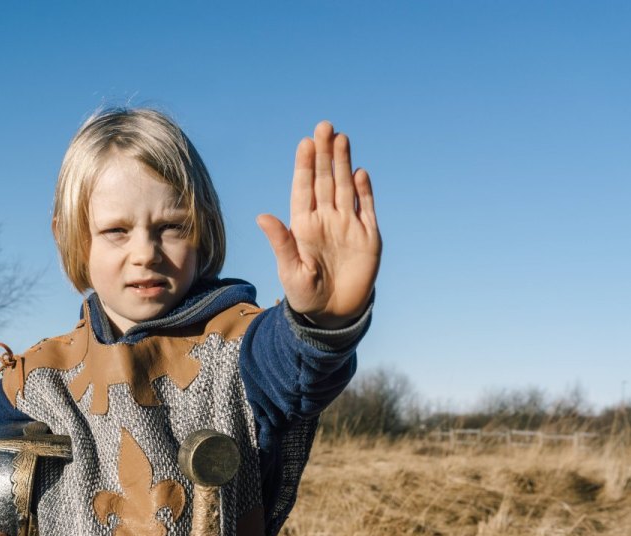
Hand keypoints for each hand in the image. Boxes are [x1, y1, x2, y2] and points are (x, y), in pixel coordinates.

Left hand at [257, 121, 380, 327]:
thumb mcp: (291, 270)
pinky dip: (364, 191)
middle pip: (325, 181)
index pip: (303, 189)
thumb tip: (262, 216)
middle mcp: (325, 220)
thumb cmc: (305, 295)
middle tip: (324, 126)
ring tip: (340, 138)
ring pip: (345, 187)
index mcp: (303, 226)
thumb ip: (281, 242)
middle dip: (324, 154)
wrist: (333, 314)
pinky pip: (367, 208)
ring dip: (343, 163)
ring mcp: (347, 225)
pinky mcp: (368, 236)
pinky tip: (360, 172)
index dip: (304, 166)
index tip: (304, 143)